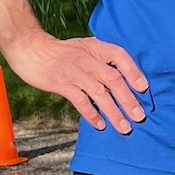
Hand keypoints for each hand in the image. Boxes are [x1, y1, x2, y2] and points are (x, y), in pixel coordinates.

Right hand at [6, 29, 147, 133]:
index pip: (119, 56)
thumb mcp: (83, 47)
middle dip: (128, 99)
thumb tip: (122, 79)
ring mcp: (74, 71)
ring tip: (124, 127)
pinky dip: (92, 114)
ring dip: (114, 112)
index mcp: (94, 47)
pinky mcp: (61, 84)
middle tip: (139, 116)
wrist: (30, 48)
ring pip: (99, 93)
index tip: (144, 88)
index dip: (133, 71)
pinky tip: (100, 124)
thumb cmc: (61, 51)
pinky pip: (80, 101)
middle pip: (113, 79)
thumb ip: (100, 59)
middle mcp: (87, 58)